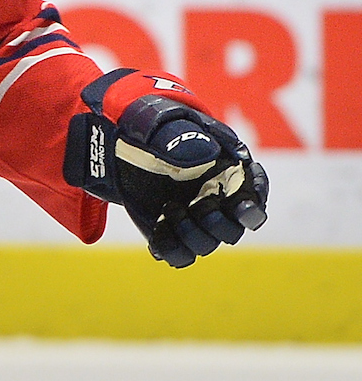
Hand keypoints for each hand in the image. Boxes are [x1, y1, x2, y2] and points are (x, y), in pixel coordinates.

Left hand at [66, 95, 267, 266]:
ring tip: (171, 210)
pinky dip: (169, 248)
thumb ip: (187, 137)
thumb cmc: (156, 129)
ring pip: (206, 245)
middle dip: (216, 223)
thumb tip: (204, 155)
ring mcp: (193, 220)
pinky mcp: (171, 233)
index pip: (255, 196)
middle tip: (196, 205)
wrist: (126, 143)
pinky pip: (179, 255)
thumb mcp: (169, 125)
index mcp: (227, 172)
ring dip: (191, 235)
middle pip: (233, 231)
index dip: (252, 207)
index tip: (239, 207)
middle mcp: (215, 201)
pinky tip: (158, 229)